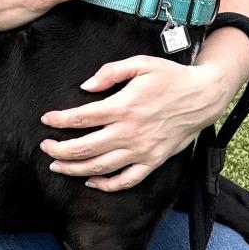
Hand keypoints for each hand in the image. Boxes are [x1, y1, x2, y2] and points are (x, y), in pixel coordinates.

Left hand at [39, 56, 225, 191]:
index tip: (46, 120)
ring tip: (57, 165)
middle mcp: (130, 132)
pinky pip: (127, 180)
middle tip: (45, 146)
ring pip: (101, 167)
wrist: (203, 96)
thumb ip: (110, 72)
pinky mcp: (153, 161)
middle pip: (85, 147)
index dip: (60, 120)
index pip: (82, 117)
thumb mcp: (140, 64)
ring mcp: (141, 150)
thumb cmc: (170, 77)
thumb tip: (86, 87)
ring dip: (75, 169)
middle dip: (60, 149)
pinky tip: (91, 182)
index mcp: (123, 106)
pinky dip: (107, 185)